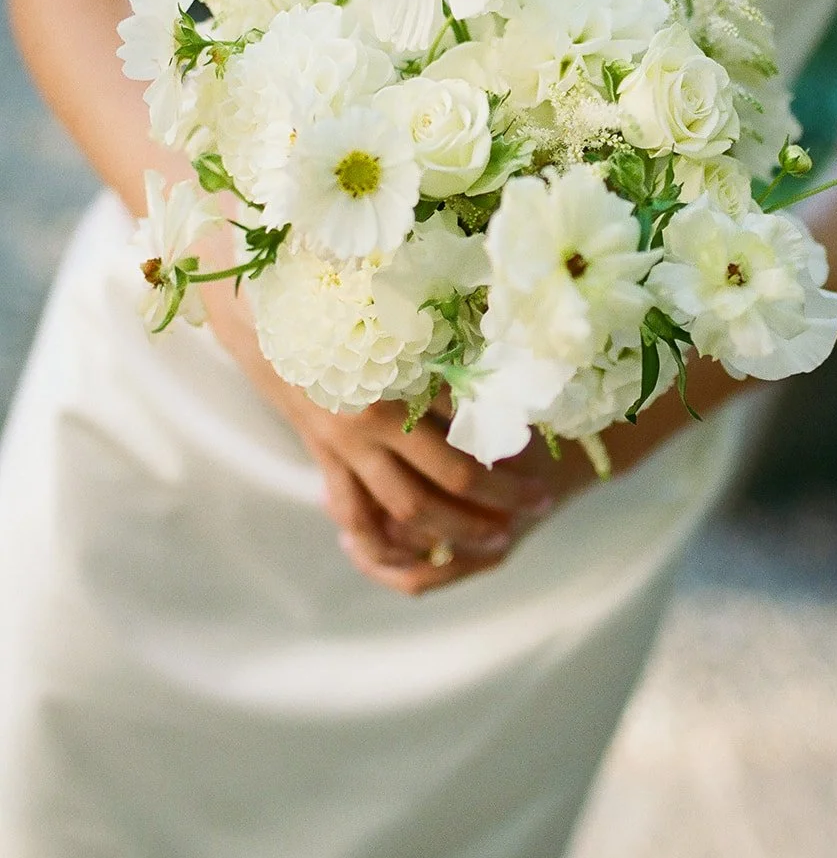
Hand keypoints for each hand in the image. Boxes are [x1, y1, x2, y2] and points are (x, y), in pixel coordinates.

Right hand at [201, 271, 555, 594]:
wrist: (261, 311)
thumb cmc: (338, 300)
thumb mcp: (396, 312)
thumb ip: (445, 341)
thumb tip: (505, 360)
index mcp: (398, 376)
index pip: (471, 418)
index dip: (513, 436)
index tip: (554, 444)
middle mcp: (372, 419)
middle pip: (451, 476)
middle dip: (502, 495)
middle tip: (543, 504)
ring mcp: (345, 446)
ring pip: (408, 509)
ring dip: (458, 529)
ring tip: (500, 543)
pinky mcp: (325, 458)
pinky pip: (357, 514)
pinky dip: (385, 541)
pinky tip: (417, 557)